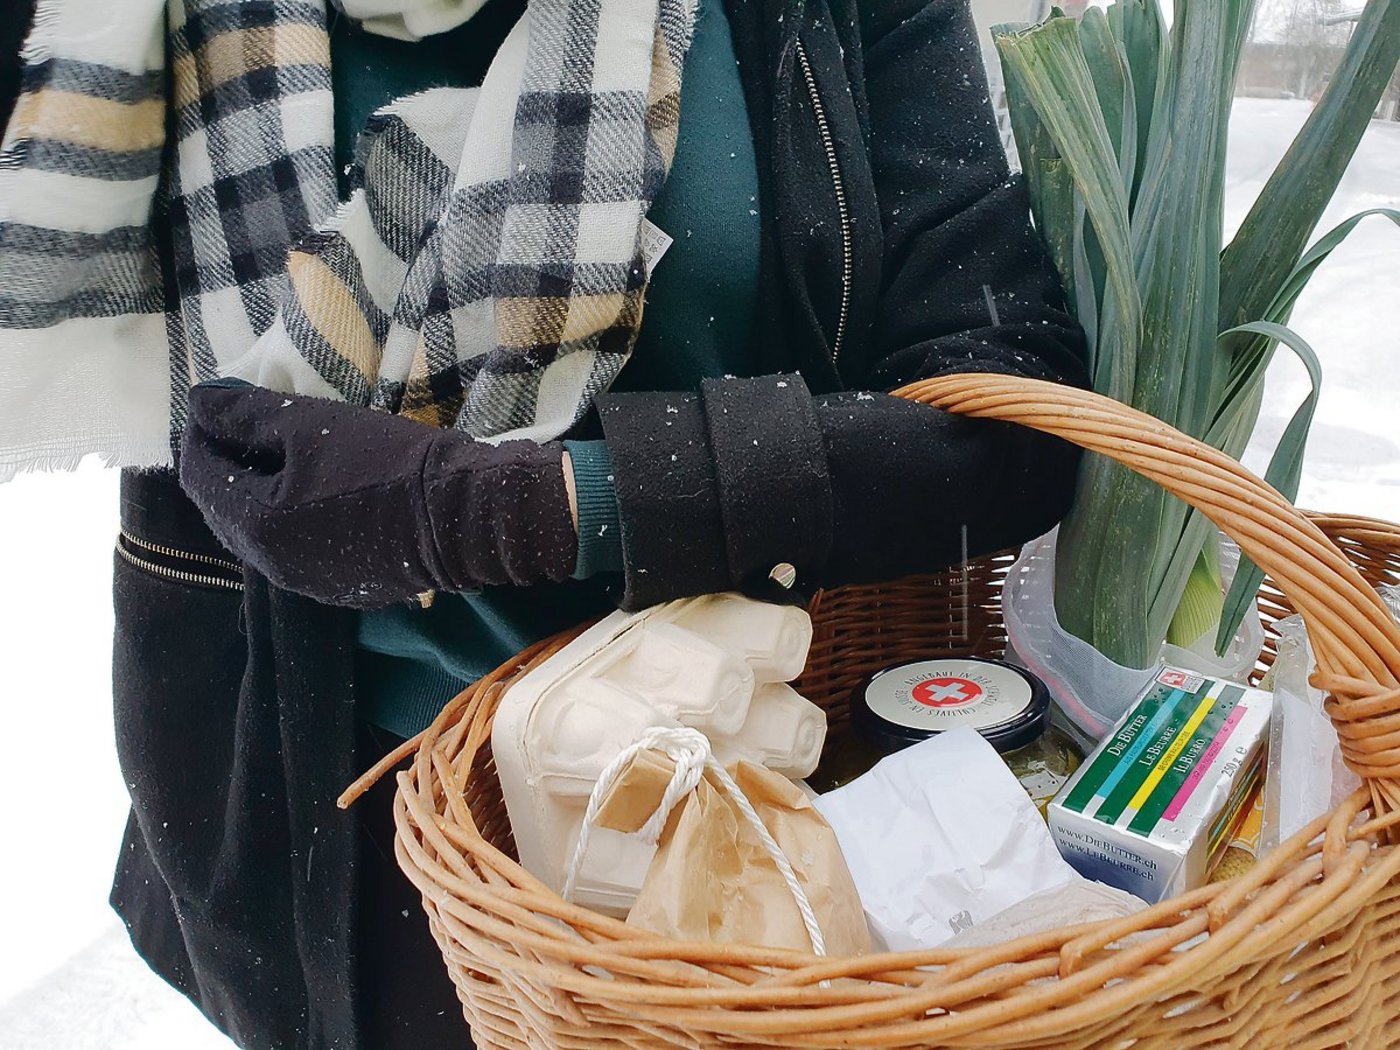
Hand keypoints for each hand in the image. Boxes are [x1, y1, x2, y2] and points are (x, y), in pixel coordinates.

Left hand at [179, 381, 577, 607]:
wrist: (462, 516)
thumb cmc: (384, 463)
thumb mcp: (312, 424)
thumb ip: (246, 413)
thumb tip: (198, 402)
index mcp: (255, 526)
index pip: (198, 477)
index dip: (199, 434)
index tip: (214, 402)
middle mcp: (272, 567)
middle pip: (225, 510)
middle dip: (228, 466)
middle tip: (246, 425)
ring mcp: (309, 585)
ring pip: (262, 533)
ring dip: (261, 495)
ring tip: (285, 456)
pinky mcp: (344, 589)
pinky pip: (298, 550)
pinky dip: (293, 520)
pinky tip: (320, 493)